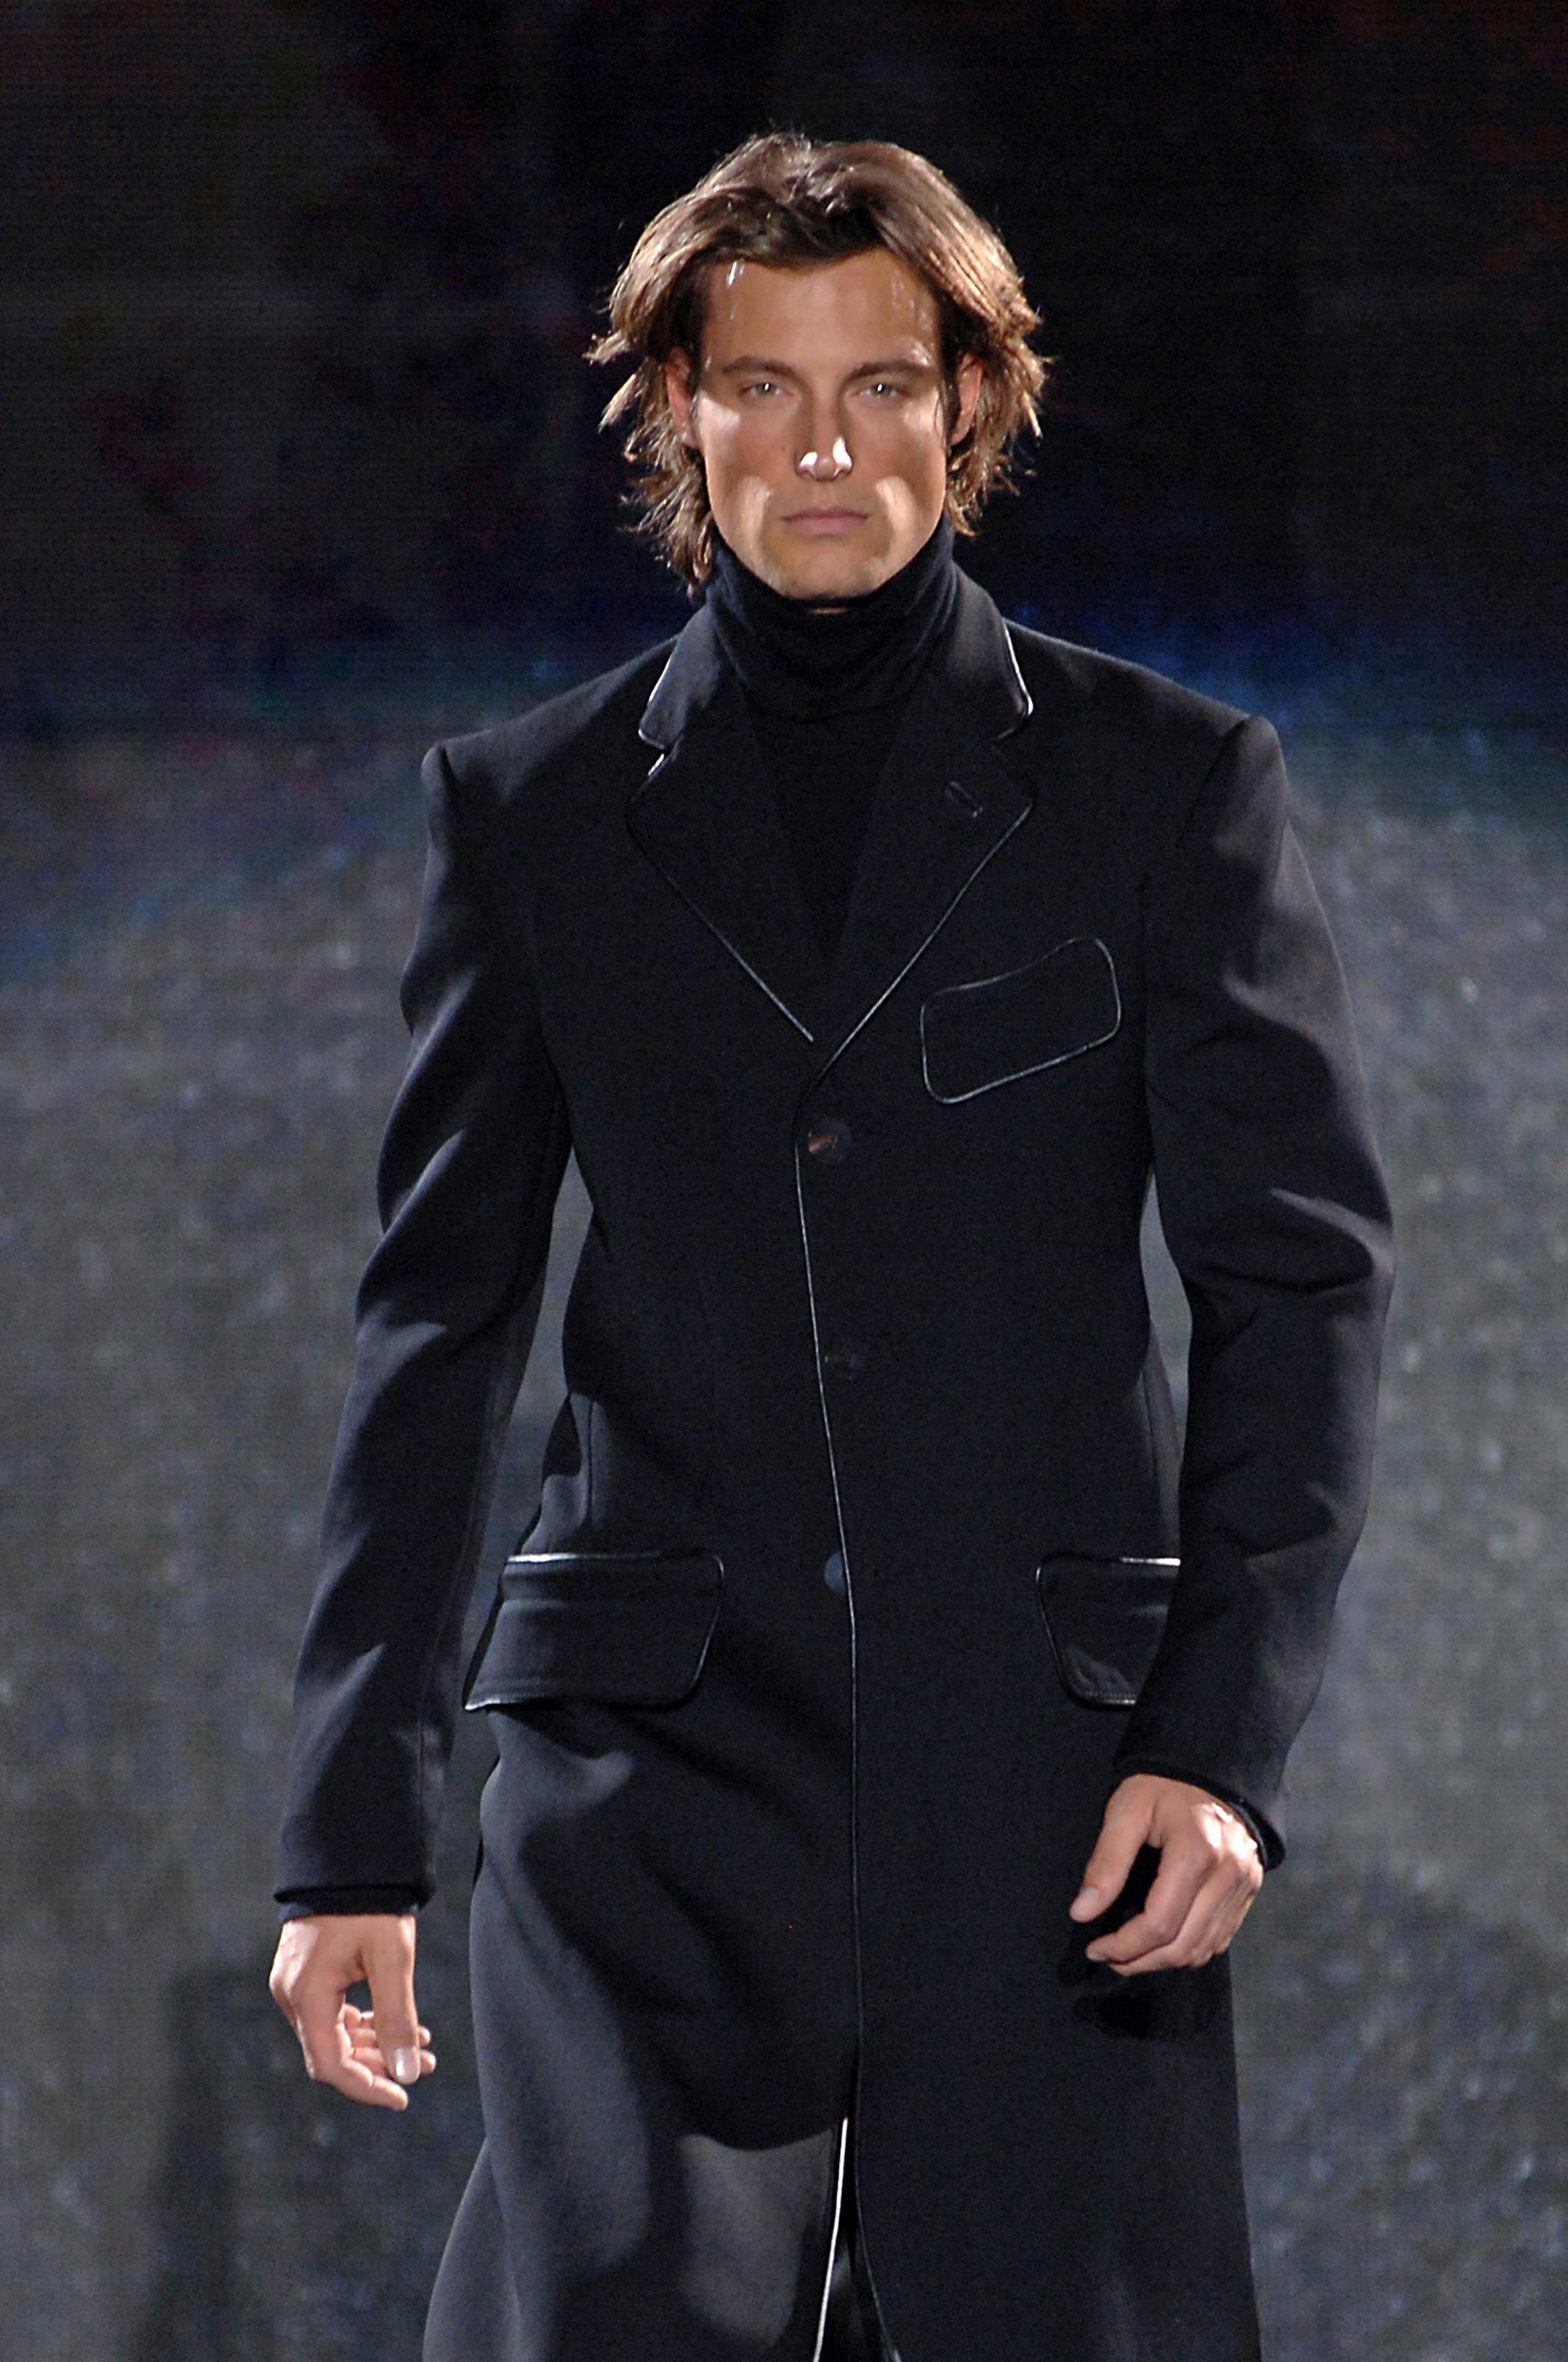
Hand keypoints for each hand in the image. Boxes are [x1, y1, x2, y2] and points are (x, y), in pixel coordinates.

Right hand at [268, 1912, 435, 2108]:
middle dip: (379, 2065)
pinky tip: (397, 2024)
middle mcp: (292, 1994)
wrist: (350, 1856)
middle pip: (333, 2052)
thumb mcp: (392, 1960)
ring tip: (421, 2045)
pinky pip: (333, 2011)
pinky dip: (364, 2022)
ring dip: (375, 2044)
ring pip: (335, 2033)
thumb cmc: (370, 1904)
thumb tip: (407, 2073)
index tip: (403, 2096)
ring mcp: (296, 1983)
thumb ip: (397, 2019)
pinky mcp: (306, 1973)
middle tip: (424, 2065)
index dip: (367, 2087)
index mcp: (306, 1995)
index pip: (331, 2064)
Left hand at [1067, 1773, 1262, 1975]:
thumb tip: (1082, 1912)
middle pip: (1183, 1946)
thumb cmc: (1162, 1787)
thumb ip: (1105, 1863)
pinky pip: (1219, 1938)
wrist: (1210, 1769)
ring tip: (1130, 1954)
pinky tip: (1162, 1941)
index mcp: (1197, 1852)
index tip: (1095, 1948)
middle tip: (1108, 1957)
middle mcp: (1229, 1875)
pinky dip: (1189, 1949)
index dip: (1124, 1945)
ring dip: (1163, 1961)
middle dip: (1140, 1961)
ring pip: (1203, 1949)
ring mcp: (1245, 1885)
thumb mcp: (1126, 1811)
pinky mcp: (1250, 1890)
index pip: (1160, 1923)